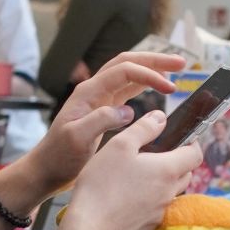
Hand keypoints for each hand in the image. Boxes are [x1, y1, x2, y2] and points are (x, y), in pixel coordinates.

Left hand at [20, 52, 186, 190]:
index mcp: (88, 93)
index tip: (171, 88)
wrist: (47, 168)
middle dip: (155, 60)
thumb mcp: (76, 139)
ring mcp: (99, 98)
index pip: (124, 71)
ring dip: (152, 68)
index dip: (149, 75)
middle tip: (181, 63)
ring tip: (176, 70)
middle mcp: (94, 90)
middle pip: (128, 63)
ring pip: (129, 74)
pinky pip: (127, 89)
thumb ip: (100, 120)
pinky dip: (145, 84)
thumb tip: (127, 110)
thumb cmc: (59, 156)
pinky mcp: (104, 110)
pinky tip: (158, 86)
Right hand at [63, 113, 203, 229]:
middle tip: (156, 155)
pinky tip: (129, 197)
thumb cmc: (102, 184)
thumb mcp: (120, 145)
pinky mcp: (148, 227)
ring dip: (163, 182)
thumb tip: (161, 118)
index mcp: (167, 170)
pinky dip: (150, 200)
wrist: (88, 227)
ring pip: (171, 192)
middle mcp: (169, 193)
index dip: (192, 144)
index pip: (195, 155)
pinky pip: (157, 209)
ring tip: (140, 175)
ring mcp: (160, 213)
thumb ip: (144, 129)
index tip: (183, 139)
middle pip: (185, 174)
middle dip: (177, 162)